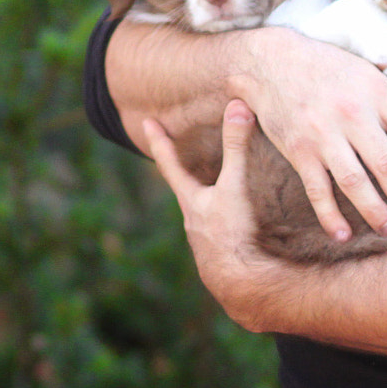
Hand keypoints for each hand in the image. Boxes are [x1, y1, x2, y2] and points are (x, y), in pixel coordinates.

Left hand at [141, 99, 287, 331]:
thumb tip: (238, 106)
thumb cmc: (232, 233)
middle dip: (179, 170)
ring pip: (200, 212)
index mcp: (191, 200)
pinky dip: (221, 222)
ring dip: (203, 199)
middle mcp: (193, 219)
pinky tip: (232, 227)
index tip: (147, 123)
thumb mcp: (235, 185)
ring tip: (207, 190)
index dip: (160, 141)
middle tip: (172, 153)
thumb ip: (237, 147)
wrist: (238, 281)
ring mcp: (205, 240)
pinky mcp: (220, 254)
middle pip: (183, 188)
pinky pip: (218, 231)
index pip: (171, 163)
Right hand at [228, 28, 386, 243]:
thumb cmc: (329, 69)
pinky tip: (343, 234)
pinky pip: (318, 190)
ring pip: (355, 183)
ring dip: (376, 212)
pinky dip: (330, 216)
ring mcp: (323, 134)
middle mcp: (352, 114)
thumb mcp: (372, 77)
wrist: (273, 61)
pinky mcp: (299, 150)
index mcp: (377, 93)